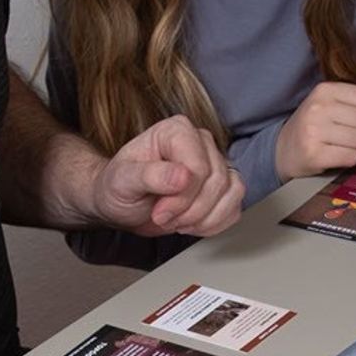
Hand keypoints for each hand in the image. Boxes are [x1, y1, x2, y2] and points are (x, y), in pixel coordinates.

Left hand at [93, 115, 242, 236]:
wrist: (122, 203)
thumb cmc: (119, 187)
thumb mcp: (123, 181)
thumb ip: (150, 175)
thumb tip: (183, 176)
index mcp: (176, 131)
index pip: (198, 166)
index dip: (182, 197)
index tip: (159, 212)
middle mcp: (200, 141)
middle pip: (217, 181)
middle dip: (191, 211)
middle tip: (164, 218)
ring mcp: (215, 162)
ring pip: (233, 192)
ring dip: (205, 218)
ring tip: (178, 221)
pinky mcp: (224, 184)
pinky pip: (236, 205)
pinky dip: (215, 223)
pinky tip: (193, 224)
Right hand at [275, 83, 355, 180]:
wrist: (284, 149)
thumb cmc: (314, 124)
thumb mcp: (333, 102)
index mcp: (325, 90)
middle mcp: (318, 108)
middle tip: (348, 133)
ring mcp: (314, 131)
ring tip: (341, 144)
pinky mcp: (314, 155)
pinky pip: (352, 157)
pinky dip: (349, 158)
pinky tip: (337, 154)